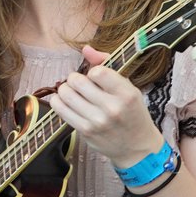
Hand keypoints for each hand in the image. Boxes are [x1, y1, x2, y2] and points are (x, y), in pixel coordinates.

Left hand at [48, 44, 162, 166]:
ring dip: (65, 89)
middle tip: (79, 83)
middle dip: (75, 78)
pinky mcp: (85, 132)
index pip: (98, 72)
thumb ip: (107, 65)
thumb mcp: (128, 88)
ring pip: (65, 94)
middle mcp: (112, 108)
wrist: (136, 147)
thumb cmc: (132, 113)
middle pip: (77, 81)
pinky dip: (59, 101)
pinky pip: (61, 110)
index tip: (95, 77)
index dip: (92, 71)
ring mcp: (97, 121)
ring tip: (72, 92)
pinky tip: (65, 101)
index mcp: (126, 94)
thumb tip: (86, 49)